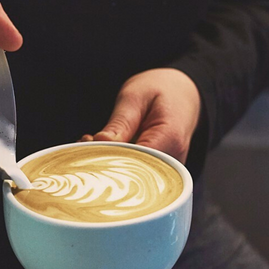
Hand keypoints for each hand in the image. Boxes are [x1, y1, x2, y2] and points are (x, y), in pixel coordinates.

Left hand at [80, 68, 201, 162]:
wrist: (183, 94)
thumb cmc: (160, 91)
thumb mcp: (136, 97)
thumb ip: (120, 122)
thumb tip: (101, 142)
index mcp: (170, 139)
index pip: (136, 161)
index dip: (109, 158)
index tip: (89, 146)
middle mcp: (174, 162)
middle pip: (133, 174)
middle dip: (104, 162)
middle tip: (86, 142)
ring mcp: (168, 171)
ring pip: (132, 177)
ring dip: (108, 163)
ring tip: (93, 142)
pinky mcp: (159, 173)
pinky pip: (135, 174)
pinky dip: (116, 163)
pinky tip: (103, 148)